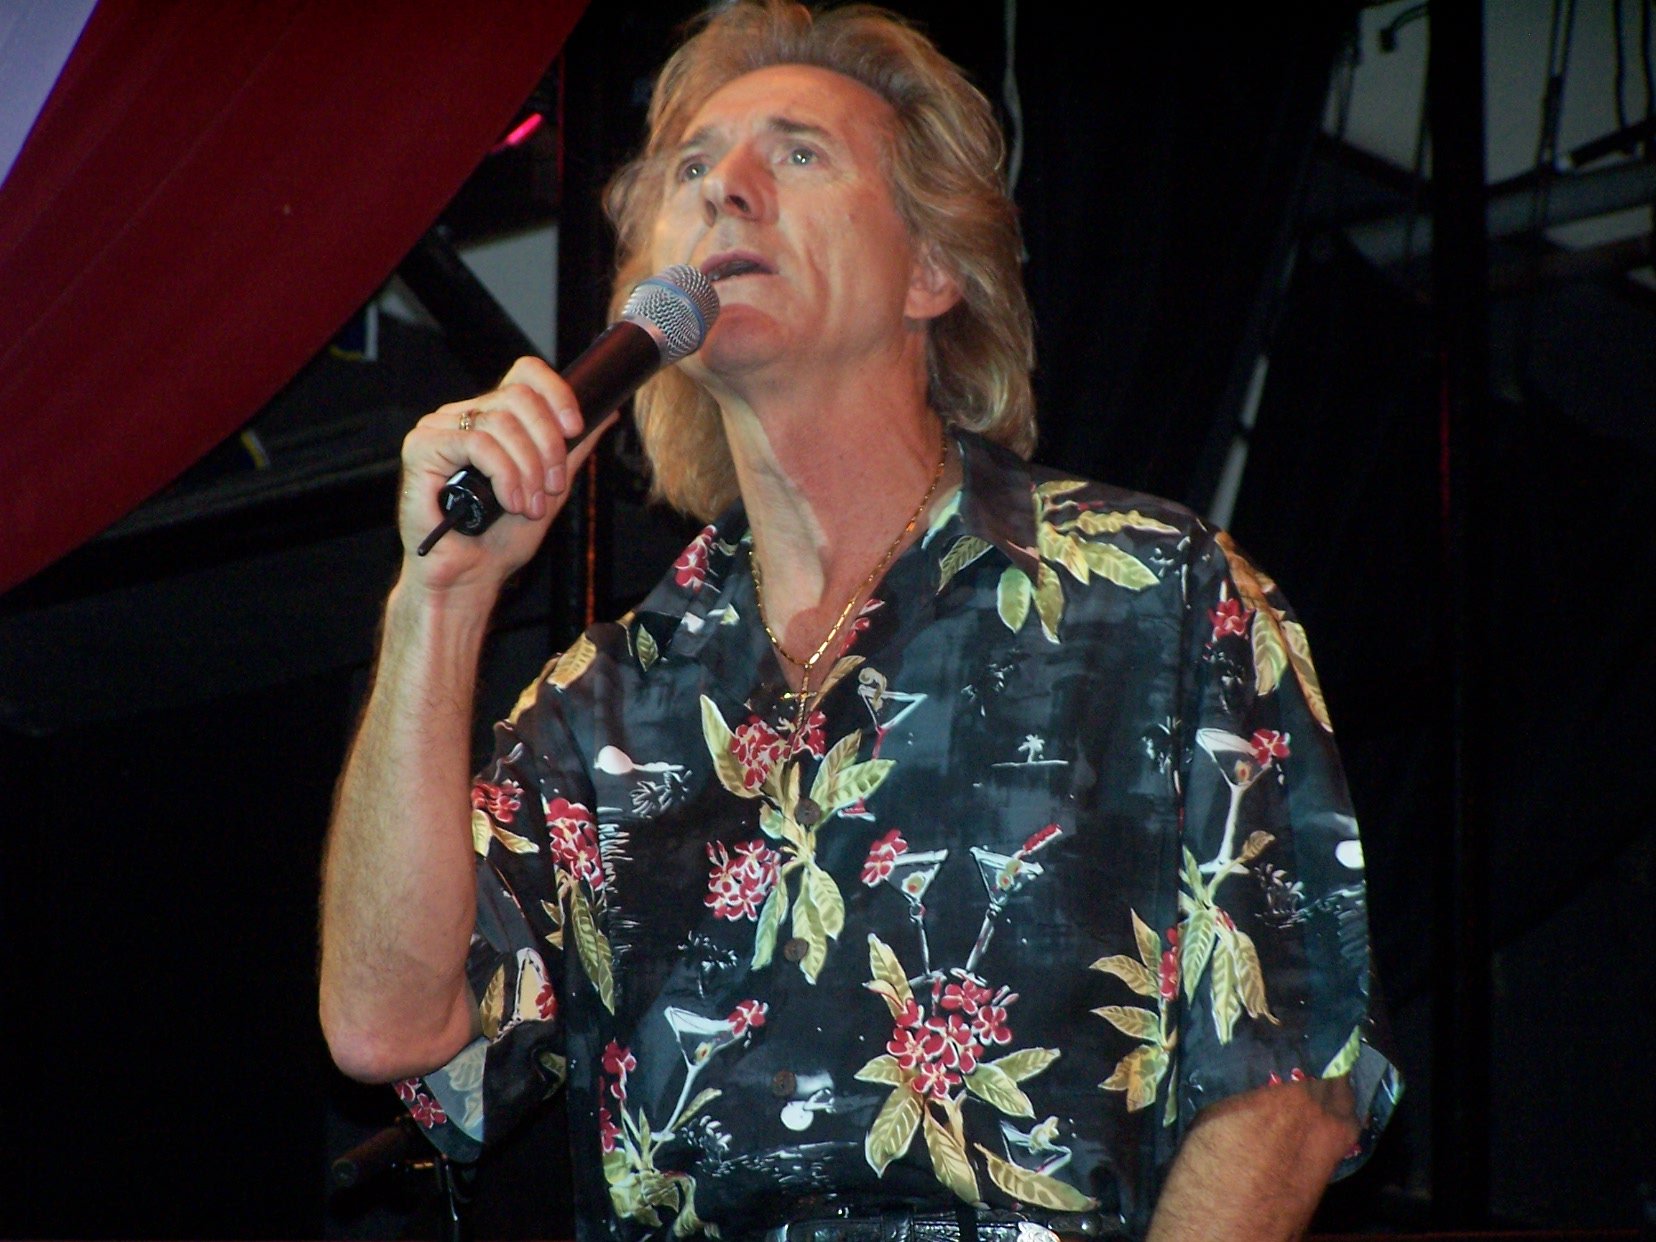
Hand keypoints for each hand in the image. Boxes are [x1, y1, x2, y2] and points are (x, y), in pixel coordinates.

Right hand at [396, 356, 616, 593]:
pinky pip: (476, 443)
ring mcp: (440, 428)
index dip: (557, 393)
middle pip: (519, 397)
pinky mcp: (421, 448)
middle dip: (548, 445)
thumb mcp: (552, 489)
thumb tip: (607, 412)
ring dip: (528, 469)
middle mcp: (464, 416)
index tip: (575, 429)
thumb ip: (574, 450)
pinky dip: (504, 474)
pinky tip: (509, 502)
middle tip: (552, 486)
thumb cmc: (501, 539)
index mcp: (493, 418)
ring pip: (501, 422)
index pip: (526, 373)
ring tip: (528, 506)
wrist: (469, 577)